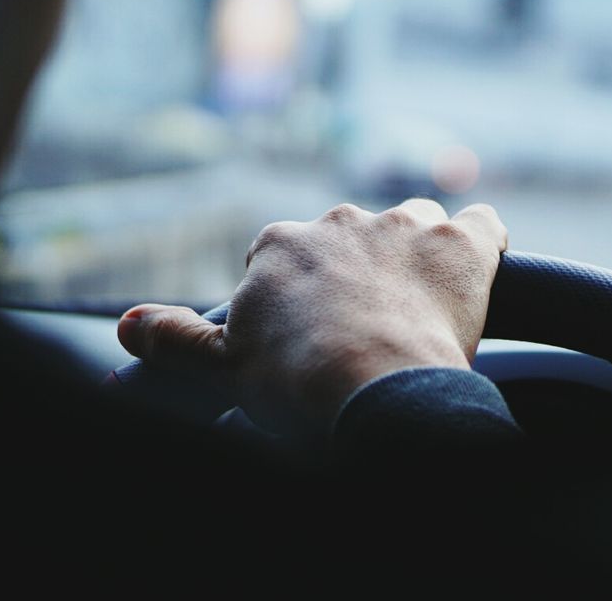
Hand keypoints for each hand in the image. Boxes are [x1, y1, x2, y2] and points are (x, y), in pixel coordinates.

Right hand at [116, 199, 508, 435]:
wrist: (375, 389)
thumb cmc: (296, 383)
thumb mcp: (223, 367)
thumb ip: (175, 338)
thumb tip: (127, 324)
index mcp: (280, 244)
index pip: (288, 257)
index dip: (302, 296)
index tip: (312, 333)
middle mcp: (342, 220)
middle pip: (353, 239)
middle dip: (360, 275)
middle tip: (366, 331)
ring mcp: (407, 226)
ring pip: (416, 226)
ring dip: (418, 257)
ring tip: (420, 310)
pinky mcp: (464, 244)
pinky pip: (483, 224)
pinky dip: (484, 244)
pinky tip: (480, 271)